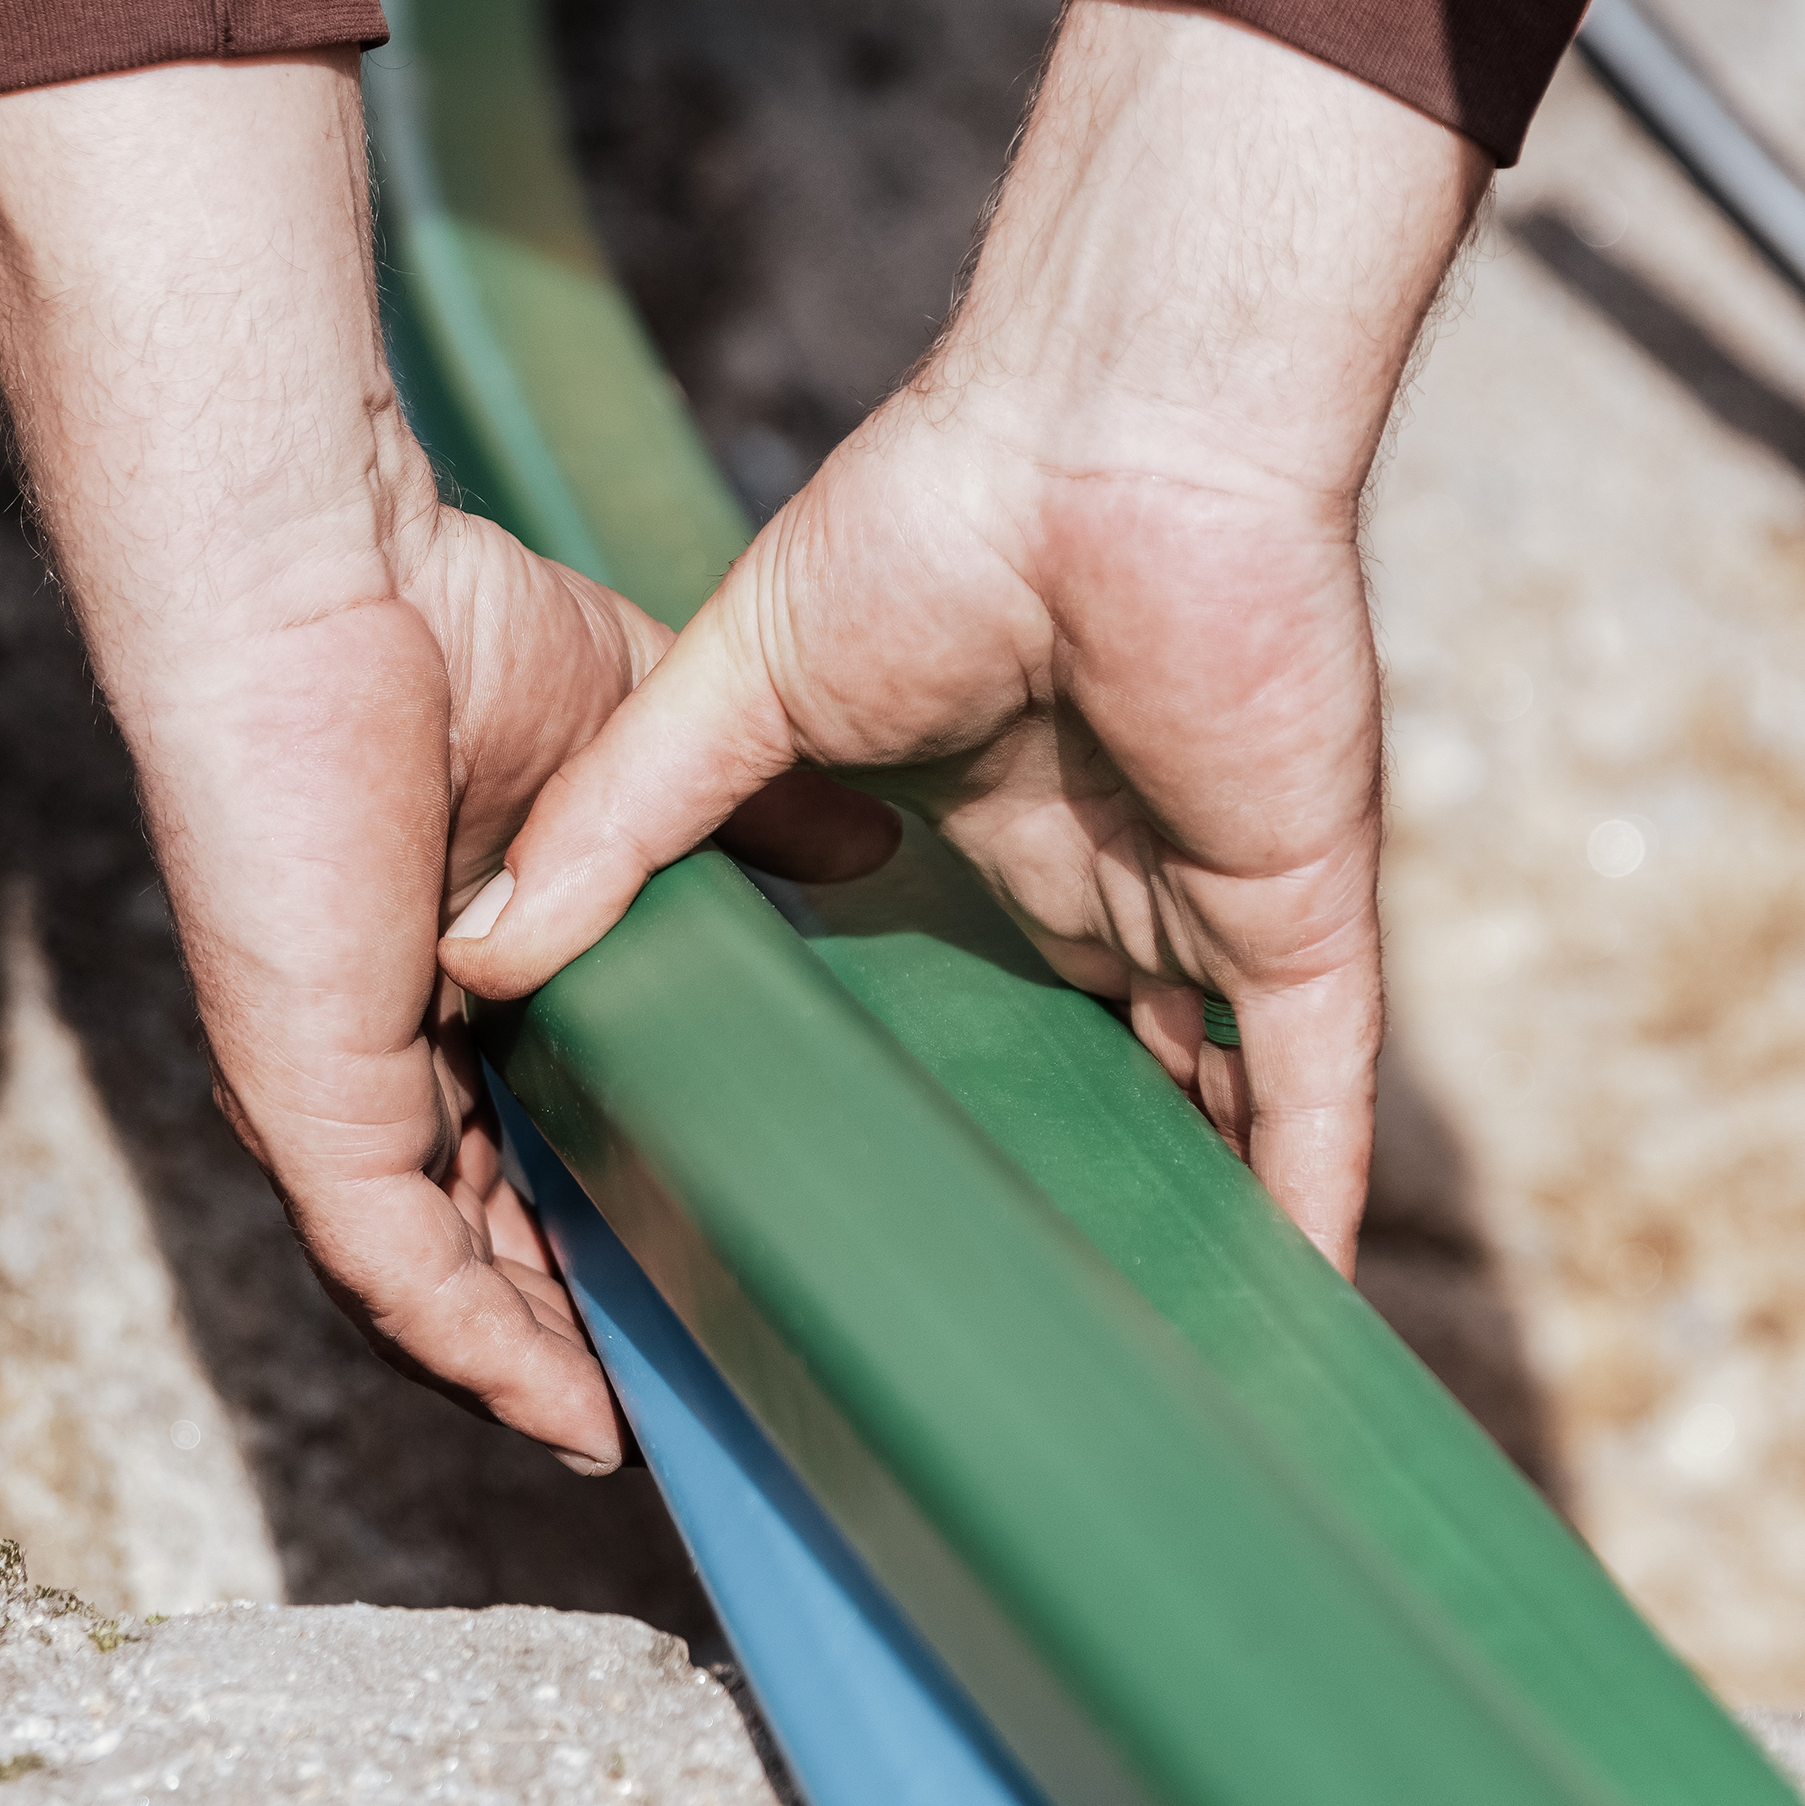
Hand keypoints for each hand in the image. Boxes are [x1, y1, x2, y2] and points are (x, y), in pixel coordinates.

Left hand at [0, 54, 663, 1470]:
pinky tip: (566, 1407)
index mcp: (443, 985)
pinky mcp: (303, 1093)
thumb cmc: (443, 623)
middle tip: (694, 1405)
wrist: (321, 572)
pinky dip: (476, 1350)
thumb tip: (871, 854)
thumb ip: (744, 817)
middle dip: (571, 1340)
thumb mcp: (639, 744)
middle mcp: (370, 1060)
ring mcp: (326, 1088)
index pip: (518, 1156)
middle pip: (469, 1251)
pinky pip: (389, 1268)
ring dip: (527, 1375)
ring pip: (423, 1290)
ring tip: (636, 1441)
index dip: (606, 1239)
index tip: (711, 1294)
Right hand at [445, 0, 1484, 1269]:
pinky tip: (1305, 1314)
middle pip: (1112, 1077)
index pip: (981, 1001)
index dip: (947, 1103)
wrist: (1107, 434)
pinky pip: (1319, 1096)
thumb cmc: (938, 509)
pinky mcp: (1297, 916)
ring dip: (1209, 1227)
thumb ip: (630, 823)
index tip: (864, 1216)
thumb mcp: (741, 686)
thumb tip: (485, 950)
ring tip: (1172, 1371)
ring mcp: (1217, 904)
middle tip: (1021, 1344)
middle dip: (1084, 1197)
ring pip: (1228, 1110)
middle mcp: (1120, 879)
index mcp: (1000, 829)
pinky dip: (1313, 1203)